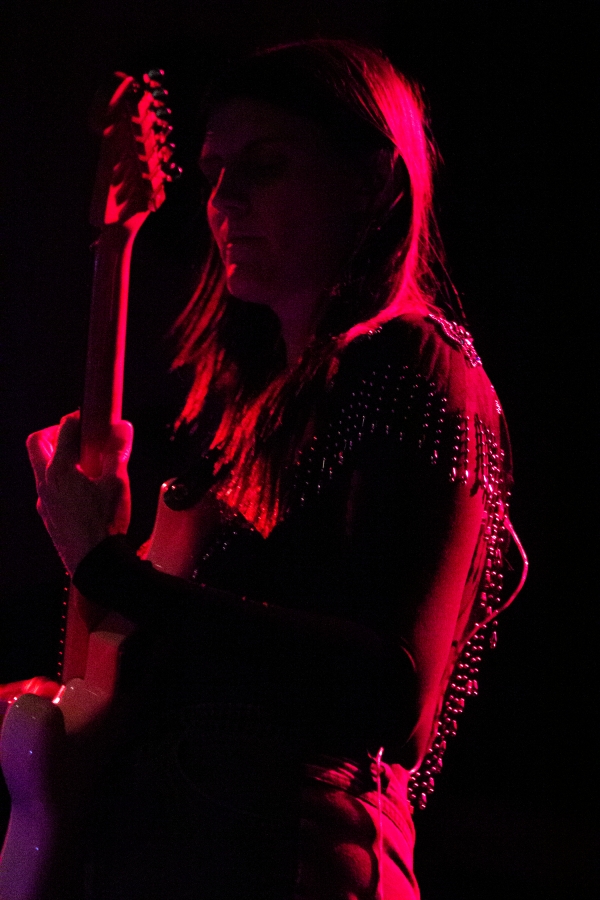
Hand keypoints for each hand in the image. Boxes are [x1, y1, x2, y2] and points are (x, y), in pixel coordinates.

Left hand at [27, 411, 132, 574]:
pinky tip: (84, 493)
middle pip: (36, 443)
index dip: (78, 418)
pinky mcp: (49, 517)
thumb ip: (118, 452)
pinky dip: (62, 483)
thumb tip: (123, 427)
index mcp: (60, 470)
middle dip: (54, 433)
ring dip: (59, 460)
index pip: (64, 429)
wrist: (96, 565)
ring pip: (42, 469)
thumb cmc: (106, 523)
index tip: (92, 418)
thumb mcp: (118, 483)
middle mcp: (45, 483)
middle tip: (77, 436)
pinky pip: (49, 491)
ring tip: (86, 467)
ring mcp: (44, 501)